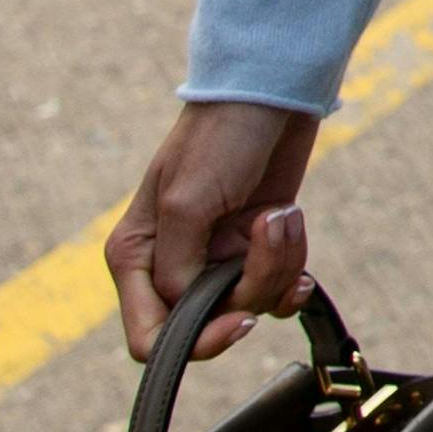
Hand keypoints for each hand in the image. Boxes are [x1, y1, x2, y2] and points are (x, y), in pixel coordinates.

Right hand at [107, 99, 322, 360]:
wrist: (272, 89)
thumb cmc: (220, 134)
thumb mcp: (187, 199)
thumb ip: (178, 266)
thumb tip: (189, 312)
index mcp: (138, 256)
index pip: (149, 338)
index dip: (196, 341)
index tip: (239, 317)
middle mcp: (173, 264)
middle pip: (212, 324)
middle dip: (253, 287)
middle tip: (268, 233)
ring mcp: (218, 256)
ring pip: (252, 303)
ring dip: (280, 264)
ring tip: (282, 214)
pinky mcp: (256, 244)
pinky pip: (278, 285)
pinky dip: (294, 263)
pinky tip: (293, 227)